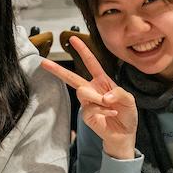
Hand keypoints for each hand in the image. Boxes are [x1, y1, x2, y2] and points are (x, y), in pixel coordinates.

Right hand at [41, 38, 137, 159]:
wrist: (124, 134)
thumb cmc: (127, 114)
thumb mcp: (129, 100)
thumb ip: (118, 93)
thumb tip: (104, 97)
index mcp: (102, 81)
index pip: (91, 63)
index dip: (83, 50)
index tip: (73, 39)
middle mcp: (92, 89)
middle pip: (72, 77)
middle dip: (58, 70)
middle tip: (44, 63)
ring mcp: (87, 103)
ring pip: (83, 92)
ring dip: (98, 98)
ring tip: (111, 107)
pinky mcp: (86, 115)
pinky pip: (91, 108)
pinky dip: (105, 111)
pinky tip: (112, 115)